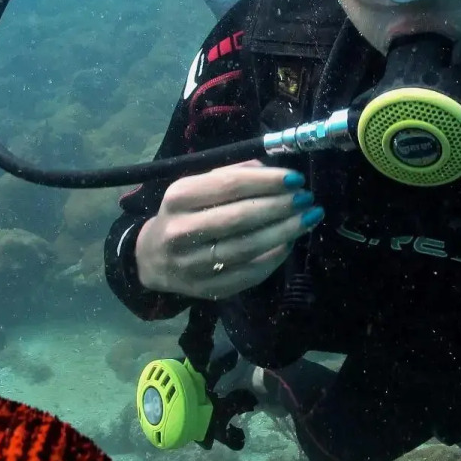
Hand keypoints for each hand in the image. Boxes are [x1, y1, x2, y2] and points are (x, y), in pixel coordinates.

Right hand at [135, 160, 322, 300]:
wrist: (153, 258)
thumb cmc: (184, 214)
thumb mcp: (196, 186)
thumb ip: (233, 174)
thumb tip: (274, 172)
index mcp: (179, 197)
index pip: (229, 185)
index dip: (267, 182)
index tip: (296, 178)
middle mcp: (181, 230)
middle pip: (240, 217)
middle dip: (280, 207)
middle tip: (307, 199)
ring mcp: (193, 263)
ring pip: (247, 247)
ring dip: (284, 232)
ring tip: (308, 219)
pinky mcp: (207, 288)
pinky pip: (249, 273)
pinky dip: (274, 258)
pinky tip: (289, 243)